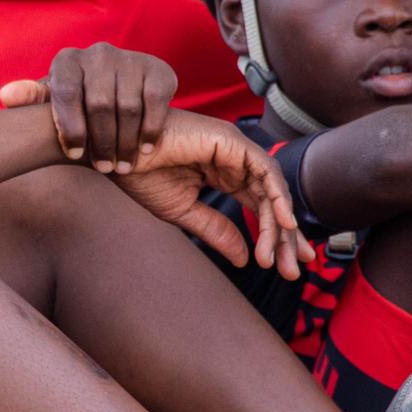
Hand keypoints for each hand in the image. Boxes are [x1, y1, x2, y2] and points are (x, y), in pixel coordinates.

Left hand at [0, 44, 178, 174]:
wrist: (122, 85)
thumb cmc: (78, 100)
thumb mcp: (53, 102)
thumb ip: (32, 100)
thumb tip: (5, 96)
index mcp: (67, 60)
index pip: (66, 93)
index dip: (70, 127)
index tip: (74, 155)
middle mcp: (98, 53)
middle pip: (100, 104)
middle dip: (100, 142)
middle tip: (103, 168)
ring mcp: (129, 58)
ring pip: (128, 108)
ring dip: (125, 143)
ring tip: (122, 165)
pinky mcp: (157, 69)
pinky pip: (155, 104)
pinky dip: (150, 130)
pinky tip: (144, 149)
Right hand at [106, 109, 306, 279]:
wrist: (118, 153)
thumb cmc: (142, 174)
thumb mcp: (184, 212)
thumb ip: (217, 231)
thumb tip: (244, 259)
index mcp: (223, 173)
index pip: (259, 205)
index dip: (274, 235)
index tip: (284, 266)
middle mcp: (234, 159)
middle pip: (271, 200)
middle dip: (285, 237)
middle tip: (293, 271)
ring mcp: (235, 147)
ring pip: (272, 188)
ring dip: (280, 225)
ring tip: (280, 257)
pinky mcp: (232, 140)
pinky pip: (265, 170)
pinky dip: (278, 196)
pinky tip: (283, 224)